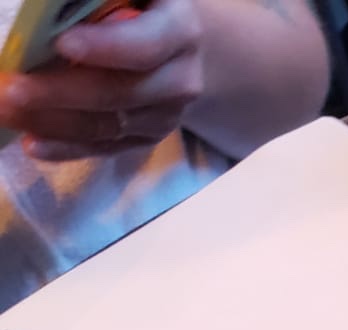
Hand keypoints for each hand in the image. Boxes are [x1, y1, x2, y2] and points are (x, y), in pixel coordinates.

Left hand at [0, 0, 204, 161]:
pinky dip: (66, 147)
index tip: (62, 44)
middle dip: (61, 92)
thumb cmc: (145, 5)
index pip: (145, 47)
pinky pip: (104, 147)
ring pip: (107, 125)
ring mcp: (164, 115)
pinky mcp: (146, 137)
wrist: (180, 45)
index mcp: (179, 29)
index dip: (105, 48)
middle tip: (12, 88)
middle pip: (119, 93)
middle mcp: (180, 79)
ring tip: (6, 111)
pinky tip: (32, 142)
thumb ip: (99, 0)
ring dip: (52, 122)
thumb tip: (52, 8)